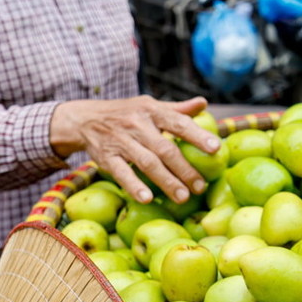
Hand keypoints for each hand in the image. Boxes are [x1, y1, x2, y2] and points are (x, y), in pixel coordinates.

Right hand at [49, 95, 219, 203]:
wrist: (85, 118)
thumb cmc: (127, 114)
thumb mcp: (150, 106)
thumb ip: (177, 109)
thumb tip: (203, 103)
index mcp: (152, 110)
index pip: (179, 122)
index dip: (198, 135)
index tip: (216, 148)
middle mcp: (137, 124)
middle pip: (165, 149)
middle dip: (185, 169)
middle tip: (201, 186)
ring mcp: (121, 141)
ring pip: (147, 163)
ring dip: (167, 181)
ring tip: (183, 197)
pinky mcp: (106, 157)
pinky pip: (122, 173)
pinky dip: (134, 186)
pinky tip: (148, 198)